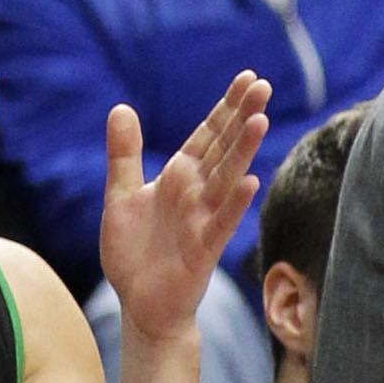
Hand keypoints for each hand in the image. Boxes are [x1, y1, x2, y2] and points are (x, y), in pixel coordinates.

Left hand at [98, 72, 269, 343]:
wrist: (139, 304)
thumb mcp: (120, 195)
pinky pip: (222, 223)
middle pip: (223, 148)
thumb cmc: (135, 253)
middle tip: (263, 85)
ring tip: (260, 119)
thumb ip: (124, 153)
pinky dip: (236, 203)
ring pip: (228, 178)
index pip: (208, 134)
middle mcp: (196, 193)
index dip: (226, 107)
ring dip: (244, 150)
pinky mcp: (203, 249)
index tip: (247, 78)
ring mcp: (203, 219)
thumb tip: (121, 107)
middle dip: (242, 116)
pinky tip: (251, 181)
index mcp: (180, 177)